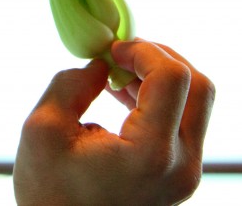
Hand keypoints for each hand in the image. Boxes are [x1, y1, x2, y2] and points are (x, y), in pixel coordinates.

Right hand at [13, 39, 214, 205]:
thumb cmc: (48, 194)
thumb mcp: (41, 130)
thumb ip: (71, 84)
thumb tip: (100, 65)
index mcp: (150, 154)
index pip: (173, 77)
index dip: (143, 50)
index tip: (111, 50)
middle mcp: (180, 165)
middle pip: (200, 86)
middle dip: (160, 58)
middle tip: (120, 55)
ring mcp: (185, 174)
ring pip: (197, 103)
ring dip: (159, 77)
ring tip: (115, 76)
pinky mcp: (180, 176)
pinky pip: (184, 122)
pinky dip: (160, 98)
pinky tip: (123, 96)